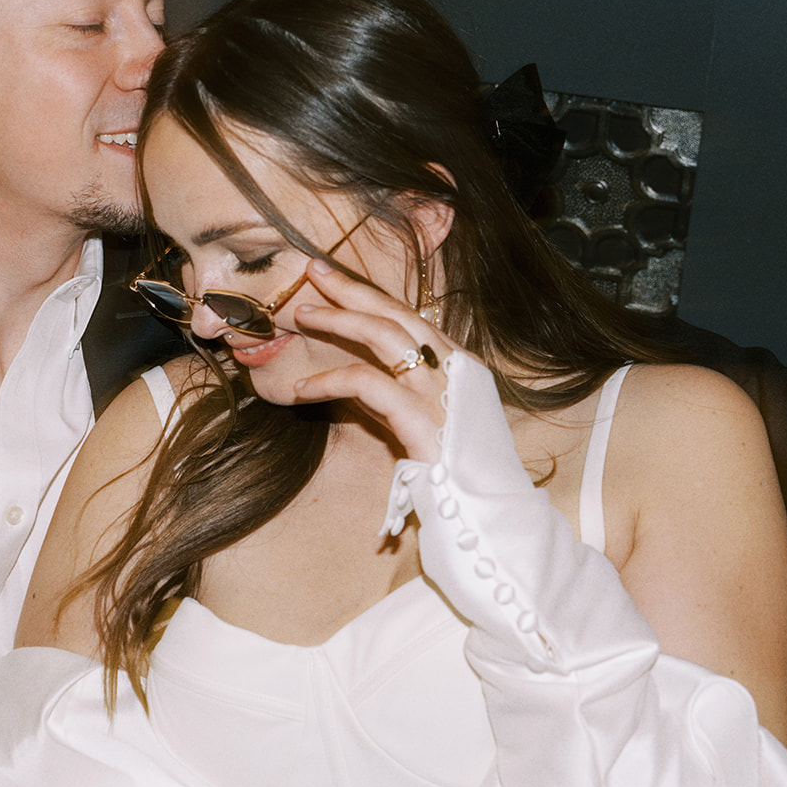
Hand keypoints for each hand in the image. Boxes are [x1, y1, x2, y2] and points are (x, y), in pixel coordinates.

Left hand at [288, 259, 466, 459]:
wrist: (486, 515)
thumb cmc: (455, 473)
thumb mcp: (427, 419)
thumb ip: (400, 392)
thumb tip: (356, 372)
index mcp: (461, 365)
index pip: (411, 316)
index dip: (371, 294)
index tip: (337, 278)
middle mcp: (455, 369)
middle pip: (398, 313)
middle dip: (352, 288)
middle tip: (314, 270)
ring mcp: (441, 391)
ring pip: (384, 336)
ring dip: (338, 320)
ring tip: (303, 316)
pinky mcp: (423, 419)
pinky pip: (366, 384)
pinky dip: (328, 381)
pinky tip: (300, 389)